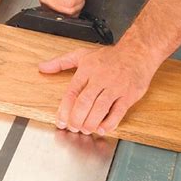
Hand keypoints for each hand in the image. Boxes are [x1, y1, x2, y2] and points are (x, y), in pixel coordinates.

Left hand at [39, 45, 158, 134]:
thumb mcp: (82, 55)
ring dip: (90, 123)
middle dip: (76, 119)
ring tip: (85, 129)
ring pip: (100, 108)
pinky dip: (109, 123)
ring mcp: (115, 87)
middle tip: (73, 128)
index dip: (64, 110)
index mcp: (86, 70)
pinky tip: (102, 128)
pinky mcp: (129, 95)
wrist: (138, 51)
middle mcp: (100, 79)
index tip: (60, 121)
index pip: (71, 93)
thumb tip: (42, 67)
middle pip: (84, 103)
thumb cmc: (109, 56)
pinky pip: (118, 112)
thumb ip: (60, 62)